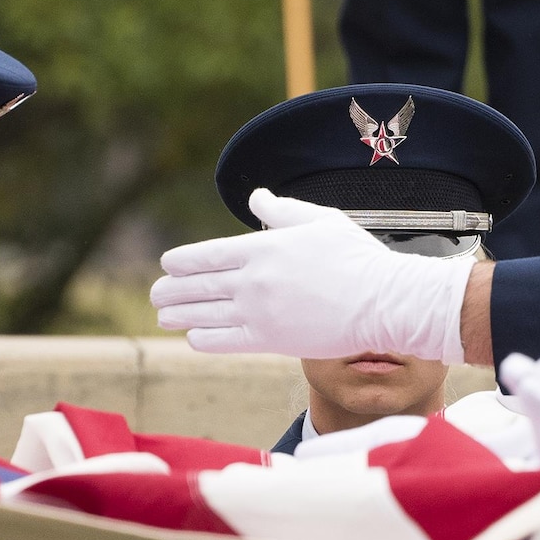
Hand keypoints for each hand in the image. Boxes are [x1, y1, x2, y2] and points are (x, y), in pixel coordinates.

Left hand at [150, 189, 471, 362]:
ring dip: (179, 314)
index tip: (167, 265)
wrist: (383, 301)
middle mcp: (254, 280)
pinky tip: (193, 336)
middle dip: (171, 290)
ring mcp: (260, 312)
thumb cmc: (357, 257)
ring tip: (164, 316)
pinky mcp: (271, 341)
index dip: (182, 261)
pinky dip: (203, 338)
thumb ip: (282, 211)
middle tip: (156, 295)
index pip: (208, 254)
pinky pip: (225, 341)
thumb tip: (255, 198)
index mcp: (263, 247)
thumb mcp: (320, 220)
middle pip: (198, 285)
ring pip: (205, 313)